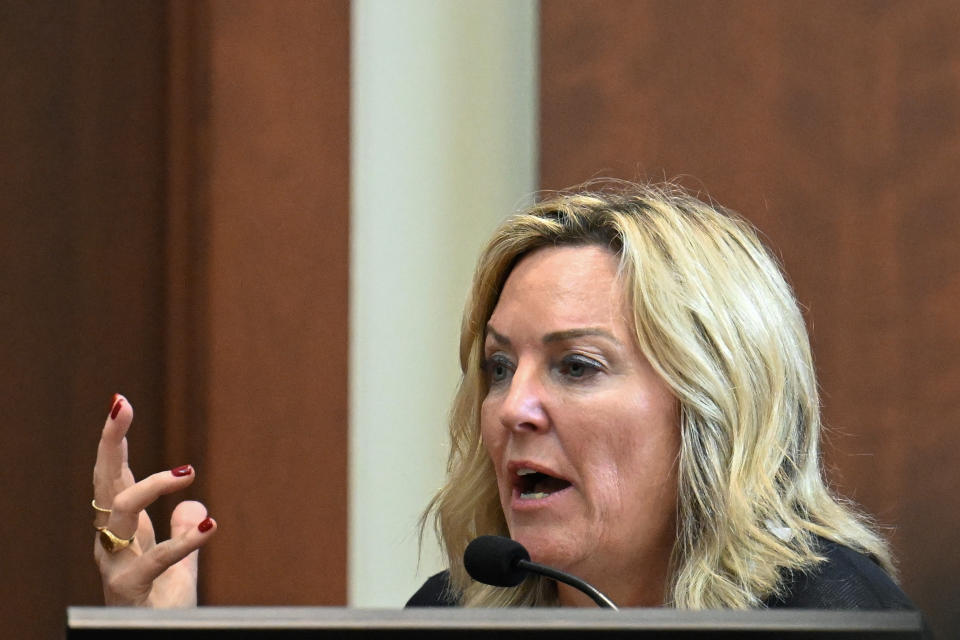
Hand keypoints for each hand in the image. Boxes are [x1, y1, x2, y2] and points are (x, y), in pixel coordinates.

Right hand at [92, 394, 216, 605]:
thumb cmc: (160, 605)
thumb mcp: (178, 563)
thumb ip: (183, 531)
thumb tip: (196, 504)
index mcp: (121, 529)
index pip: (114, 476)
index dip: (114, 441)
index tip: (119, 402)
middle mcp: (111, 540)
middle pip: (105, 483)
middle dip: (109, 442)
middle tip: (120, 406)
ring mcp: (116, 564)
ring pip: (121, 512)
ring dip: (152, 486)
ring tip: (188, 471)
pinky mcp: (131, 589)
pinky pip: (154, 561)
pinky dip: (184, 543)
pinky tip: (211, 528)